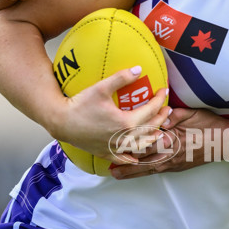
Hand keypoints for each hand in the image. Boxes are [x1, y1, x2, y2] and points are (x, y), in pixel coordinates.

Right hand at [53, 67, 170, 164]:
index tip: (163, 91)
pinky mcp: (106, 154)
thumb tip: (139, 69)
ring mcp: (115, 148)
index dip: (159, 100)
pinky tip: (137, 156)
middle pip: (150, 129)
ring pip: (141, 146)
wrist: (61, 122)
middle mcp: (124, 138)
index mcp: (126, 122)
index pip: (150, 110)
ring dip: (152, 137)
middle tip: (167, 109)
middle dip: (161, 118)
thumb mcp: (101, 88)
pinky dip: (133, 157)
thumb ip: (121, 78)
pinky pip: (124, 159)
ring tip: (159, 131)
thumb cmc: (80, 105)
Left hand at [110, 106, 225, 177]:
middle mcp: (171, 156)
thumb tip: (163, 114)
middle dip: (127, 167)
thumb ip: (177, 115)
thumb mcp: (193, 115)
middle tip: (111, 171)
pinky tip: (137, 173)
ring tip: (118, 175)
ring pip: (149, 169)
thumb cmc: (210, 126)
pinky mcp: (177, 166)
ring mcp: (174, 163)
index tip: (117, 151)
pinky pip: (158, 170)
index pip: (148, 146)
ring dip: (133, 173)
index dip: (131, 150)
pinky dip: (145, 172)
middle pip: (144, 163)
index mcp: (173, 142)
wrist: (225, 142)